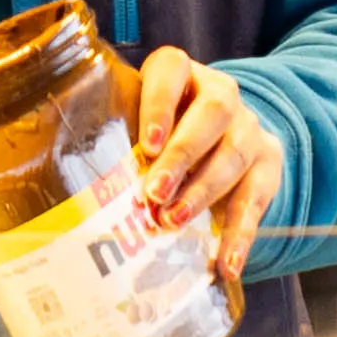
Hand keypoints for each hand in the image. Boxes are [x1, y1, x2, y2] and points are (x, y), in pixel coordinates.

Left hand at [132, 49, 286, 288]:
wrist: (219, 137)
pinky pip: (258, 198)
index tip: (147, 144)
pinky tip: (226, 265)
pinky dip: (241, 234)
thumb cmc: (160, 132)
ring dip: (203, 192)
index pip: (172, 72)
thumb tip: (68, 182)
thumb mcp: (138, 121)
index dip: (160, 106)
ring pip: (235, 154)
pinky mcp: (268, 162)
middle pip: (212, 114)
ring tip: (173, 222)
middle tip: (155, 193)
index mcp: (181, 74)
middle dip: (183, 155)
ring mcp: (248, 127)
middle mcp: (221, 94)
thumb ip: (117, 137)